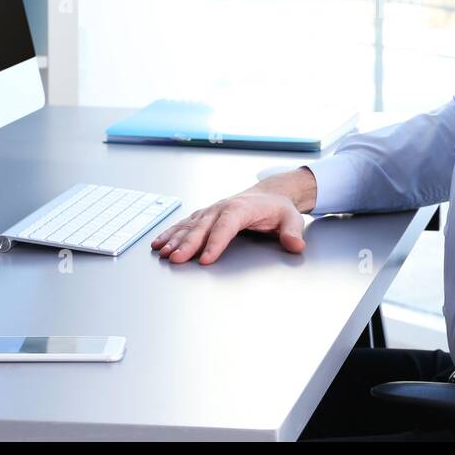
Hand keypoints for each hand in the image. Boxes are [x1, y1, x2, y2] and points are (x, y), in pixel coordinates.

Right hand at [150, 168, 316, 264]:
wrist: (269, 194)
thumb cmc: (278, 208)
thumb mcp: (292, 219)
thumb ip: (292, 232)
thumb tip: (295, 245)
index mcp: (242, 208)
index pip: (227, 225)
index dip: (216, 242)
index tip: (206, 258)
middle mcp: (223, 207)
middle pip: (203, 226)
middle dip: (188, 244)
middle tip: (176, 259)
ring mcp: (211, 211)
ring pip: (190, 225)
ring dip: (175, 239)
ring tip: (163, 253)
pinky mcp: (204, 216)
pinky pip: (184, 224)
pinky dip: (171, 233)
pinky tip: (159, 243)